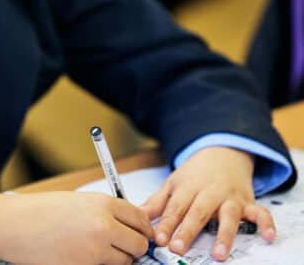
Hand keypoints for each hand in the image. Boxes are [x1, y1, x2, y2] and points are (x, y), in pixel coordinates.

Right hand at [0, 191, 153, 264]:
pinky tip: (89, 257)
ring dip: (120, 258)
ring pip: (125, 262)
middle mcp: (104, 226)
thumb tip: (128, 224)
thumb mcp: (80, 201)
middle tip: (126, 245)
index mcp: (103, 203)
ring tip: (102, 250)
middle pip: (138, 244)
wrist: (17, 225)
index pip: (140, 218)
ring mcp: (95, 251)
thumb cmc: (44, 210)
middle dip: (135, 246)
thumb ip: (106, 211)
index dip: (144, 228)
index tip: (143, 233)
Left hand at [140, 147, 275, 261]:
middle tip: (178, 247)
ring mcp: (229, 197)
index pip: (175, 208)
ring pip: (227, 215)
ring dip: (224, 234)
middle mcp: (209, 192)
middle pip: (198, 212)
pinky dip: (265, 223)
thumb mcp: (173, 183)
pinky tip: (268, 235)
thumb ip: (157, 202)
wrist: (221, 153)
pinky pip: (260, 212)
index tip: (159, 238)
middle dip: (188, 230)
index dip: (167, 223)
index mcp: (188, 188)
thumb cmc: (194, 174)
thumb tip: (138, 215)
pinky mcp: (248, 201)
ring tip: (219, 253)